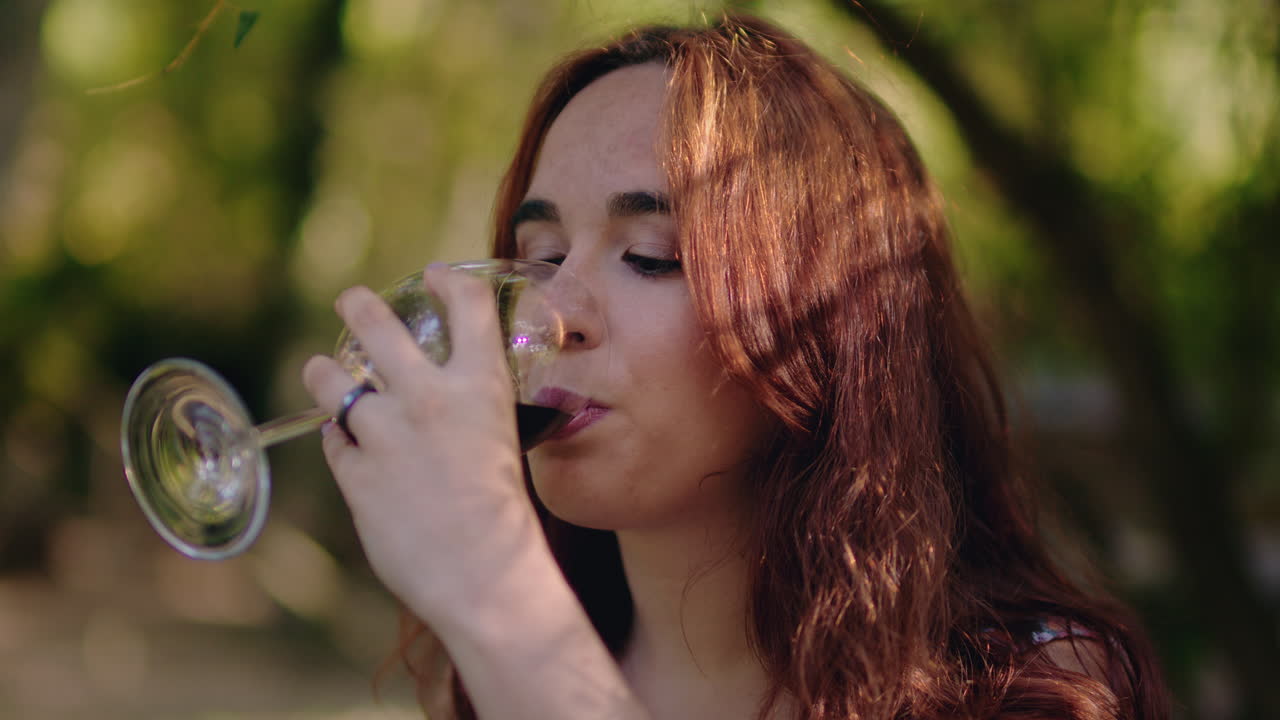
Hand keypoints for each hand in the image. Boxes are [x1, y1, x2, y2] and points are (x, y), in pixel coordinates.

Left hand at [301, 264, 535, 623]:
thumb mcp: (499, 442)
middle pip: (377, 326)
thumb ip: (468, 410)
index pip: (468, 306)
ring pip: (332, 381)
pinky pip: (335, 442)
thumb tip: (435, 396)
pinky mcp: (355, 472)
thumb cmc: (503, 517)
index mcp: (480, 386)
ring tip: (321, 373)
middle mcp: (429, 397)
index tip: (433, 276)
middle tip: (350, 301)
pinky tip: (354, 453)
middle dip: (358, 306)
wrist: (484, 573)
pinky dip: (342, 443)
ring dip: (324, 374)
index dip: (448, 282)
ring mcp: (386, 433)